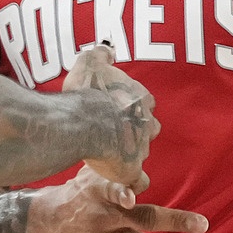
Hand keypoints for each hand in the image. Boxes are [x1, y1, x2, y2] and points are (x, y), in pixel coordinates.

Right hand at [24, 166, 207, 232]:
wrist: (48, 222)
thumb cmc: (80, 192)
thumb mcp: (91, 175)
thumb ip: (119, 168)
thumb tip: (147, 145)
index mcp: (101, 192)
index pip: (111, 190)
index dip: (120, 192)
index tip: (130, 196)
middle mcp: (105, 217)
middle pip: (141, 218)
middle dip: (173, 220)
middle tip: (202, 224)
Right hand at [64, 44, 158, 189]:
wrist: (84, 122)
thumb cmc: (87, 92)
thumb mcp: (91, 63)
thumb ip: (101, 54)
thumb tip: (107, 49)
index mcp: (141, 99)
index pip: (145, 101)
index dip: (131, 105)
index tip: (117, 107)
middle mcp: (146, 123)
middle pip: (148, 127)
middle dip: (135, 129)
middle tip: (115, 131)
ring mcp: (141, 148)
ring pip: (142, 152)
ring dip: (130, 152)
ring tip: (112, 155)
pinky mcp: (131, 169)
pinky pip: (139, 180)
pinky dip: (133, 182)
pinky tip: (125, 183)